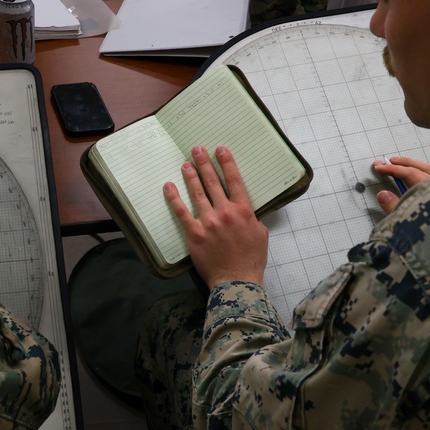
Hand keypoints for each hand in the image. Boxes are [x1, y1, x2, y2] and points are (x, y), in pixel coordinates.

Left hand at [164, 145, 267, 288]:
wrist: (236, 280)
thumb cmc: (251, 259)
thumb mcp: (260, 234)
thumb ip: (252, 218)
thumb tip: (245, 209)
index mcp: (243, 210)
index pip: (234, 181)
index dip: (226, 163)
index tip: (220, 150)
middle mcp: (225, 212)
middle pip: (213, 182)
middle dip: (204, 164)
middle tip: (197, 150)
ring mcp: (208, 222)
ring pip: (197, 193)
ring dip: (190, 176)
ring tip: (185, 164)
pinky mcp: (194, 233)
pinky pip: (181, 212)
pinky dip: (174, 198)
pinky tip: (169, 187)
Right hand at [372, 156, 429, 213]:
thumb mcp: (407, 222)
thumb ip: (394, 207)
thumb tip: (382, 194)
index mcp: (429, 190)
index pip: (408, 173)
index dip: (391, 169)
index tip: (378, 167)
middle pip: (421, 169)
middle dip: (403, 163)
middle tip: (389, 161)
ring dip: (416, 165)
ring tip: (404, 163)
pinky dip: (427, 173)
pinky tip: (422, 177)